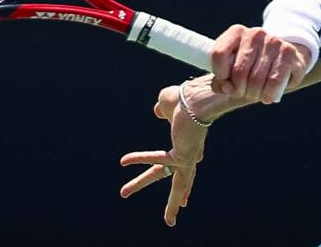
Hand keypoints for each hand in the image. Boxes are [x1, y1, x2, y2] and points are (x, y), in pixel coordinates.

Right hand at [119, 83, 207, 226]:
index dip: (185, 185)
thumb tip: (158, 110)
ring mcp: (189, 159)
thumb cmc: (185, 99)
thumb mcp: (169, 104)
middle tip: (169, 222)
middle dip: (173, 202)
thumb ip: (163, 109)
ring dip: (167, 201)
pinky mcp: (182, 158)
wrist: (195, 99)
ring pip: (177, 185)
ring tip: (166, 220)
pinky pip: (156, 159)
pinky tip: (124, 160)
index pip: (185, 168)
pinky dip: (140, 158)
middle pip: (179, 182)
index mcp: (190, 145)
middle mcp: (192, 155)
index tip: (184, 202)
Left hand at [209, 24, 312, 103]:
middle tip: (244, 93)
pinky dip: (268, 94)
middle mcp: (255, 34)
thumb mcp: (232, 69)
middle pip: (239, 71)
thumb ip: (221, 81)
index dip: (220, 75)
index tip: (226, 82)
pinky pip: (274, 81)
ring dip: (254, 94)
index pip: (219, 53)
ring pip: (256, 79)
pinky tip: (267, 96)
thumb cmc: (252, 67)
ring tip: (256, 94)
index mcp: (236, 32)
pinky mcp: (289, 52)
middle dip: (239, 90)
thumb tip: (227, 88)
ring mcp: (273, 41)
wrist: (283, 59)